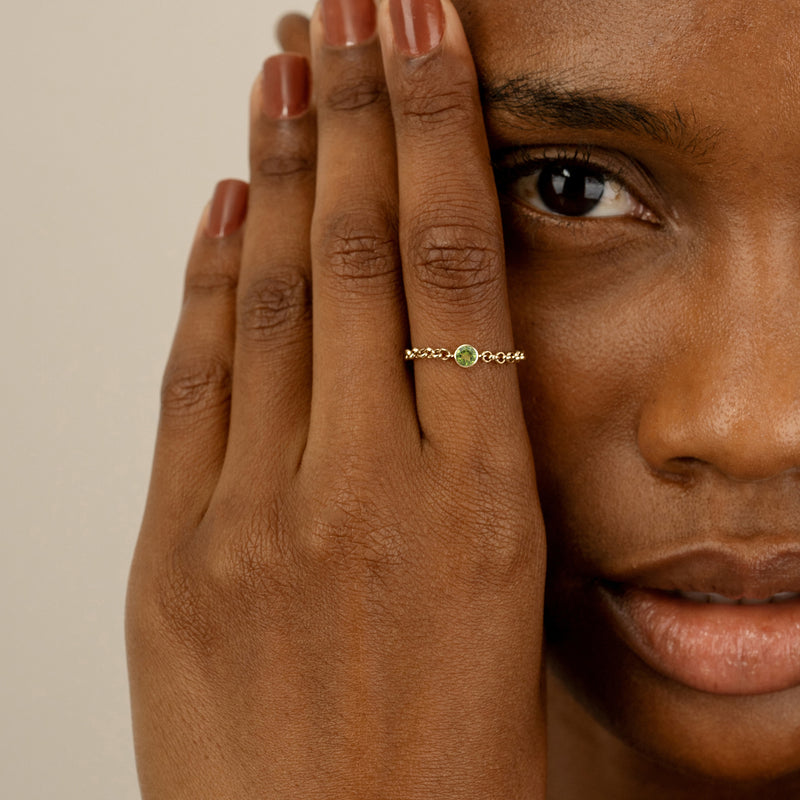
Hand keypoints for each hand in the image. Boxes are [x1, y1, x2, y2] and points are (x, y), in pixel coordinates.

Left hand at [126, 1, 545, 796]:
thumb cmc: (442, 768)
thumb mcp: (502, 602)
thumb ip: (462, 465)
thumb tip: (432, 344)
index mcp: (482, 510)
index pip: (458, 269)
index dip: (439, 136)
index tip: (426, 40)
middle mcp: (369, 495)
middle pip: (364, 254)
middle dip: (358, 109)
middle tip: (353, 7)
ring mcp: (255, 523)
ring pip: (275, 298)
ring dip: (283, 167)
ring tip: (289, 64)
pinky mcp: (172, 559)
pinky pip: (195, 383)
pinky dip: (209, 281)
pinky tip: (228, 204)